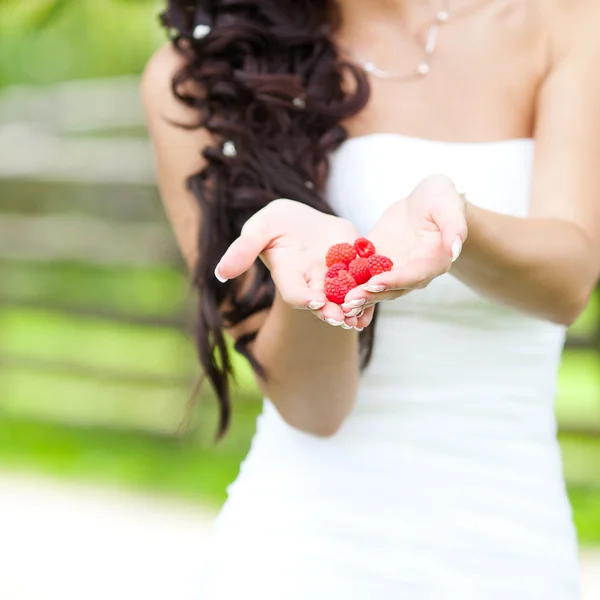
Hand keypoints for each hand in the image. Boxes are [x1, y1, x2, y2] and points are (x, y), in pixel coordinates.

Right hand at [215, 198, 369, 328]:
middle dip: (331, 312)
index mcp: (289, 275)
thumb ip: (243, 250)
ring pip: (344, 299)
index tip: (313, 302)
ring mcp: (333, 278)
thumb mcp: (259, 228)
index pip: (294, 293)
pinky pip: (362, 286)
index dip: (303, 298)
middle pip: (322, 303)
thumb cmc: (277, 222)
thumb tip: (221, 273)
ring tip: (360, 319)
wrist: (304, 218)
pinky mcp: (353, 268)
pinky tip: (376, 301)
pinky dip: (368, 296)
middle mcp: (312, 282)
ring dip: (352, 310)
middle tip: (341, 319)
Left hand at [342, 175, 467, 326]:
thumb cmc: (442, 199)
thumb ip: (454, 227)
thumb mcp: (449, 205)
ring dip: (357, 294)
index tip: (375, 284)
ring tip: (337, 301)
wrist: (426, 199)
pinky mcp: (378, 261)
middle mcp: (413, 272)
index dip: (394, 281)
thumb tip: (455, 248)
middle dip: (369, 295)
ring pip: (374, 286)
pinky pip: (362, 272)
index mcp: (433, 262)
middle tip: (348, 302)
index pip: (413, 276)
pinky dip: (348, 279)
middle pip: (391, 288)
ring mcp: (394, 268)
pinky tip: (330, 284)